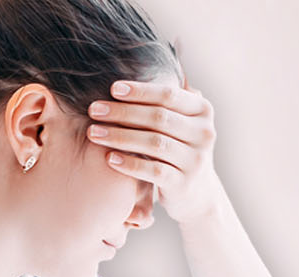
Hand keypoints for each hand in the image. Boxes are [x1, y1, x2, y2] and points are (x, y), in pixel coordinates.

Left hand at [85, 77, 230, 224]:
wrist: (196, 192)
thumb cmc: (177, 148)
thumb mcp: (179, 121)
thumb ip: (166, 98)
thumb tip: (140, 62)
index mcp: (203, 111)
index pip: (169, 95)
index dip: (140, 91)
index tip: (112, 88)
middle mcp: (204, 133)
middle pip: (159, 117)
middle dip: (123, 112)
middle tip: (93, 109)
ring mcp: (196, 160)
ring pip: (154, 143)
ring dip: (120, 136)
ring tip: (93, 133)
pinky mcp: (184, 183)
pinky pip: (154, 171)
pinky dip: (129, 163)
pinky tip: (108, 158)